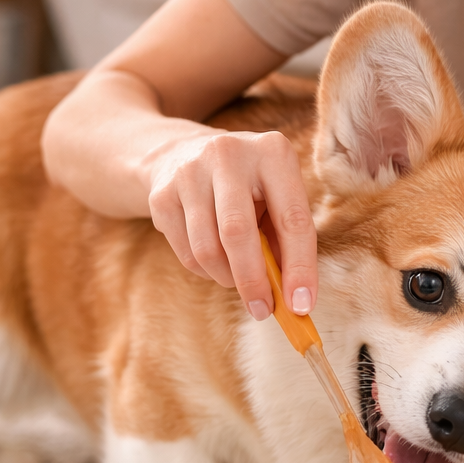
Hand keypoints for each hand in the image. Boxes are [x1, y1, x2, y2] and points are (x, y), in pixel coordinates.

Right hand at [144, 129, 317, 317]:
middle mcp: (229, 154)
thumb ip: (287, 241)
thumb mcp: (276, 198)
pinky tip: (215, 260)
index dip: (300, 267)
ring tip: (239, 279)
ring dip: (227, 277)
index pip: (293, 219)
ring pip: (207, 248)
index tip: (302, 305)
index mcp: (272, 152)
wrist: (182, 152)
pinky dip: (205, 270)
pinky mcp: (161, 195)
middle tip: (263, 310)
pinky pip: (186, 252)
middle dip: (253, 281)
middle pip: (238, 233)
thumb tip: (294, 298)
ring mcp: (189, 172)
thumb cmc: (248, 187)